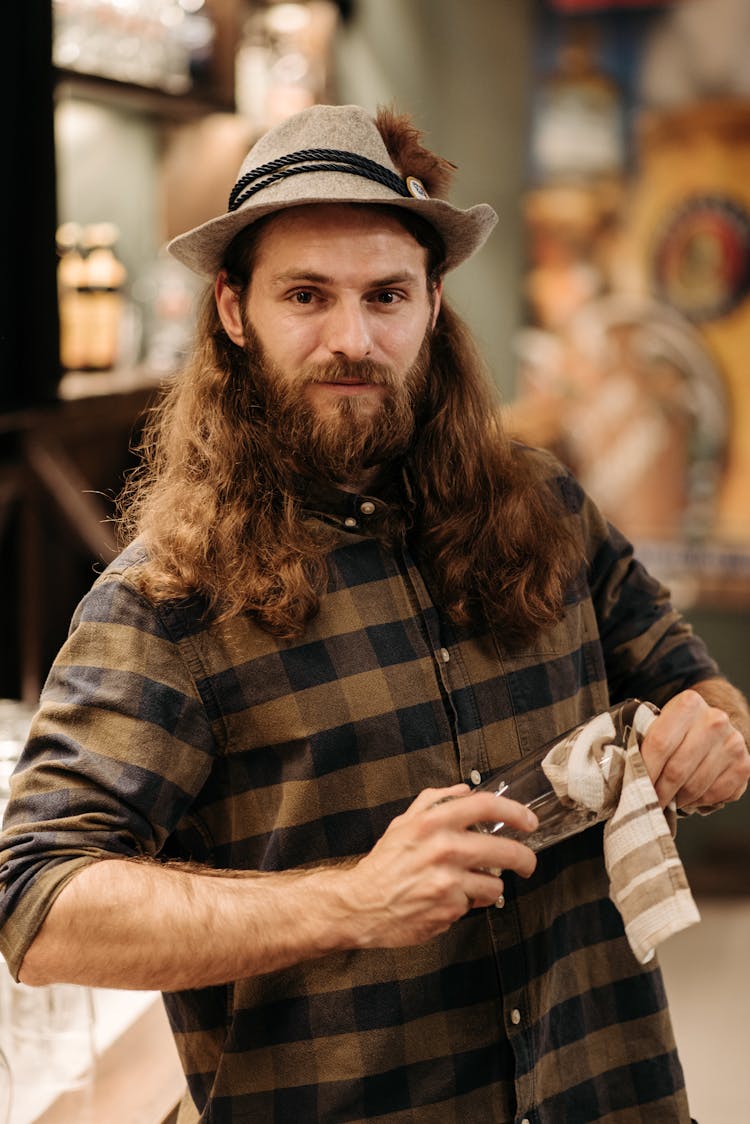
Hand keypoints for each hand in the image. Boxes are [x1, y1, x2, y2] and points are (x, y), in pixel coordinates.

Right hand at [339, 784, 537, 947]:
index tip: (529, 821)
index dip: (516, 811)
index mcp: (434, 822)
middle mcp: (444, 848)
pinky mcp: (450, 908)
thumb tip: (464, 790)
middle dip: (525, 859)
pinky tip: (451, 899)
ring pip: (496, 883)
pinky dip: (469, 903)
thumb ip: (434, 801)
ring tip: (472, 885)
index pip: (486, 806)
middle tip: (527, 864)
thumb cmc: (385, 863)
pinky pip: (477, 904)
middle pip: (505, 850)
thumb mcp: (404, 823)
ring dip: (490, 886)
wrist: (361, 904)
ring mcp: (449, 881)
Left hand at [641, 689, 749, 809]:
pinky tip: (688, 797)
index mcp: (689, 703)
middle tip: (649, 801)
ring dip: (678, 799)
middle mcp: (715, 720)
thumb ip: (641, 740)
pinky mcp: (745, 766)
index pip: (660, 744)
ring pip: (696, 786)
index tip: (633, 787)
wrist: (712, 724)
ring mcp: (733, 743)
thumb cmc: (676, 729)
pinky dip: (698, 802)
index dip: (645, 770)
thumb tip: (616, 770)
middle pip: (677, 769)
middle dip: (659, 791)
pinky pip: (715, 795)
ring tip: (668, 799)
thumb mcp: (658, 723)